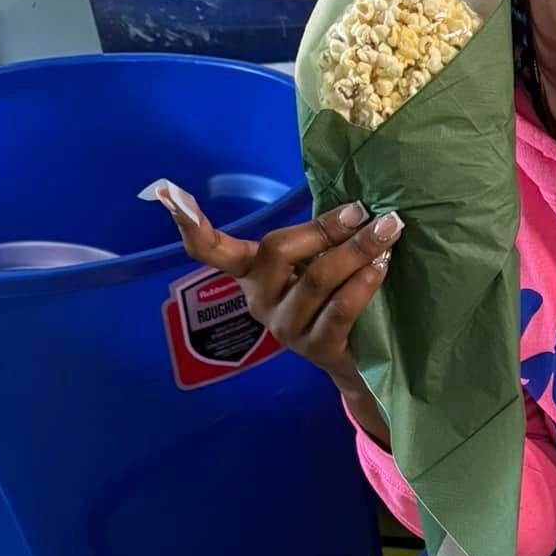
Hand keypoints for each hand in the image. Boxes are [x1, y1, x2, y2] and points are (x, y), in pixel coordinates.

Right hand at [148, 182, 401, 384]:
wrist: (360, 362)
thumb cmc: (335, 298)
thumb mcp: (317, 263)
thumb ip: (317, 237)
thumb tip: (350, 202)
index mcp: (252, 275)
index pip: (212, 251)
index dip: (192, 226)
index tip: (169, 194)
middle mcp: (260, 301)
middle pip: (278, 251)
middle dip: (324, 228)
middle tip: (364, 212)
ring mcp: (286, 328)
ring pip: (316, 279)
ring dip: (354, 251)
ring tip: (386, 231)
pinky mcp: (316, 349)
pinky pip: (339, 309)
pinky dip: (362, 284)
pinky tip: (380, 268)